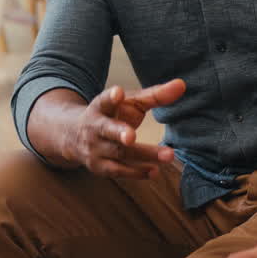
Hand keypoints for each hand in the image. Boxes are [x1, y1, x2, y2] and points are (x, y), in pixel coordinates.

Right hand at [61, 79, 184, 178]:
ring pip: (119, 153)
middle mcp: (94, 128)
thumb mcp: (129, 102)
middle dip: (120, 133)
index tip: (118, 92)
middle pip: (107, 130)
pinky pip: (118, 171)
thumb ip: (155, 95)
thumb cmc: (112, 114)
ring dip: (144, 155)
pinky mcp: (99, 167)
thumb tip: (182, 85)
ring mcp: (95, 149)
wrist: (74, 136)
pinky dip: (137, 172)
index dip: (111, 97)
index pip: (104, 101)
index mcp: (100, 107)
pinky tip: (155, 171)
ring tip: (168, 155)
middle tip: (131, 136)